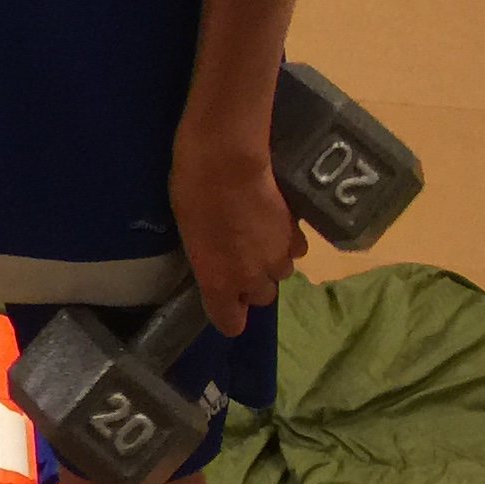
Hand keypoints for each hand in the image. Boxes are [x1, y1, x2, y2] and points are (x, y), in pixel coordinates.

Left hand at [169, 134, 301, 337]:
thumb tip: (216, 260)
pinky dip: (286, 240)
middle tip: (239, 256)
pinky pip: (295, 249)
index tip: (225, 302)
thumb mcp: (188, 232)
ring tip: (258, 234)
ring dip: (270, 260)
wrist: (229, 161)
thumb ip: (207, 258)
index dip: (228, 314)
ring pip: (281, 273)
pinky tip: (275, 221)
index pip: (231, 323)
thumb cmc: (193, 192)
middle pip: (261, 297)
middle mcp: (252, 278)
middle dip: (252, 282)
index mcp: (219, 282)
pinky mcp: (296, 235)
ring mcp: (277, 257)